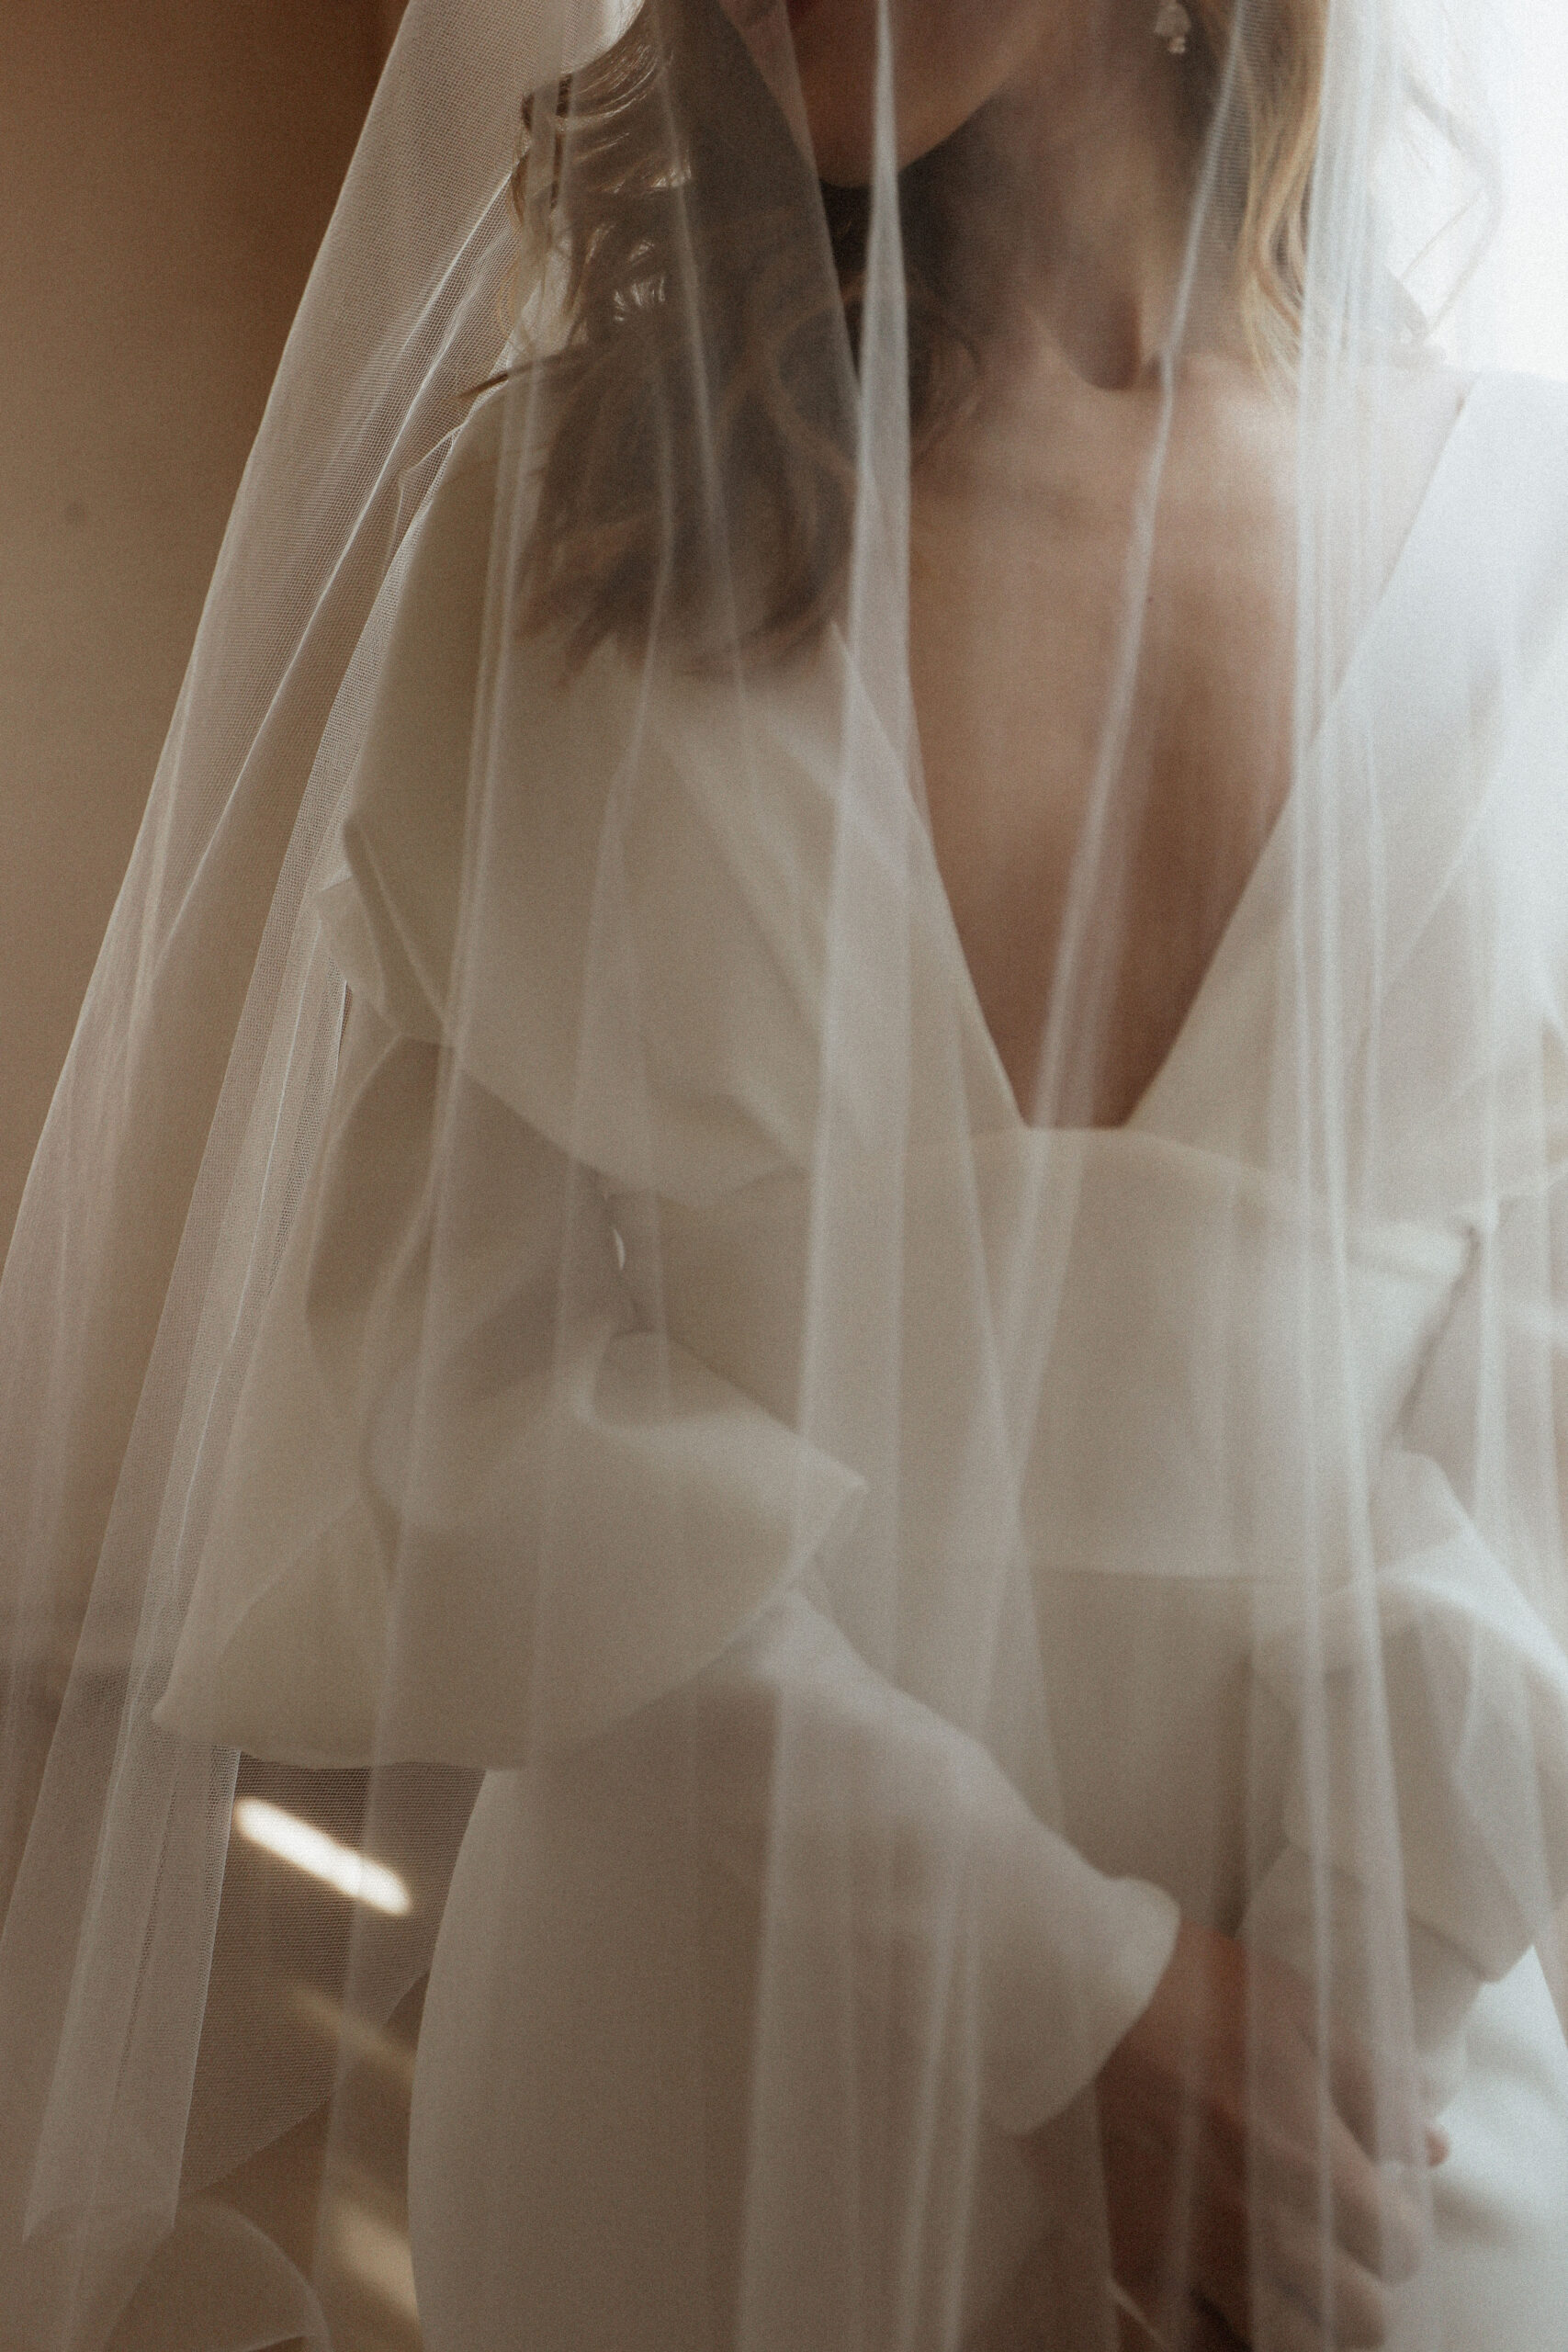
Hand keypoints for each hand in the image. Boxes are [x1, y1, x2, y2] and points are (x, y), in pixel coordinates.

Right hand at [1085, 1920, 1447, 2350]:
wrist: (1067, 1988)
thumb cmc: (1186, 1985)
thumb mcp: (1293, 2008)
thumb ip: (1369, 2084)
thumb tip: (1429, 2147)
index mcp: (1307, 2156)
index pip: (1399, 2245)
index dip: (1400, 2226)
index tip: (1379, 2202)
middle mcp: (1259, 2224)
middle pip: (1360, 2318)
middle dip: (1363, 2282)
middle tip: (1337, 2243)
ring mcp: (1194, 2255)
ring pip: (1288, 2347)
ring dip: (1305, 2322)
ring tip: (1289, 2281)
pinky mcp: (1135, 2266)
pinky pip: (1203, 2348)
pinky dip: (1230, 2338)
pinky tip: (1233, 2303)